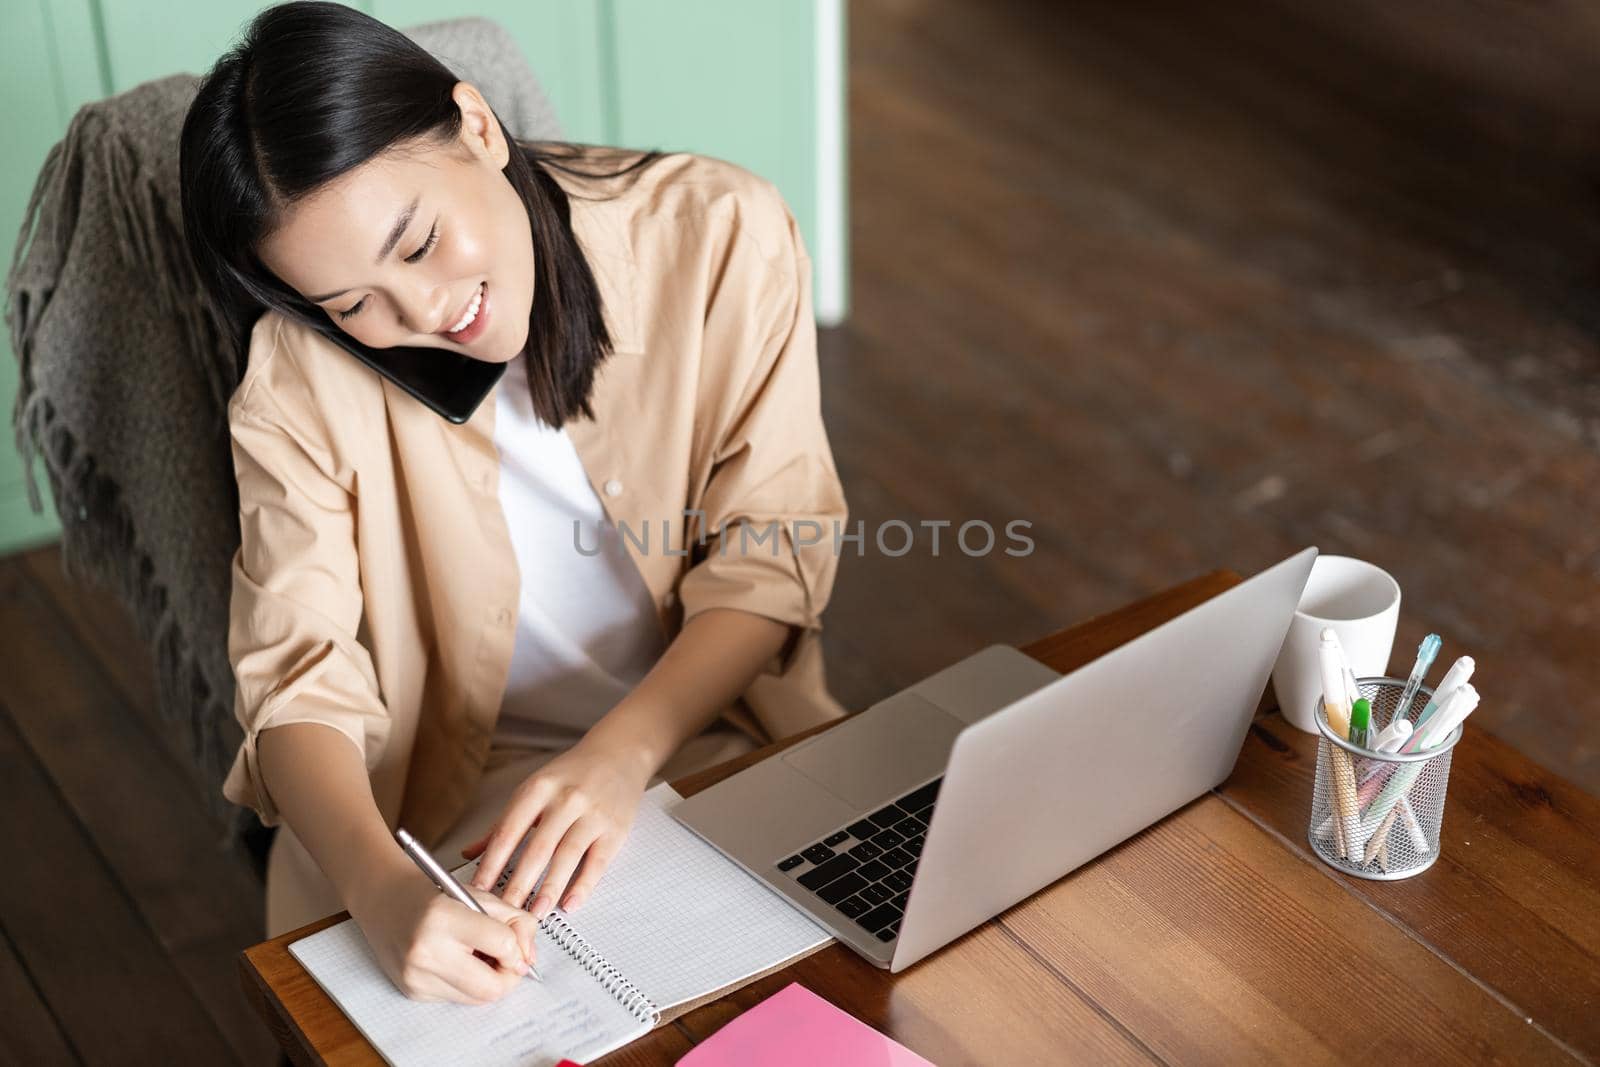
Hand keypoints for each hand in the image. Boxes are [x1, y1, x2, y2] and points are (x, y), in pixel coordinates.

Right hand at [348, 858, 539, 1003]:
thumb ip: (514, 921)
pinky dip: (466, 983)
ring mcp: (416, 977)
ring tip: (482, 956)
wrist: (384, 899)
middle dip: (509, 975)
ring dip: (488, 981)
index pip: (501, 944)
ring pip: (475, 999)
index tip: (517, 943)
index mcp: (443, 918)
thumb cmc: (432, 893)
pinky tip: (459, 961)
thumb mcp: (478, 895)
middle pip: (491, 988)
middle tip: (508, 959)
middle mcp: (425, 951)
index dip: (518, 947)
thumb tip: (529, 957)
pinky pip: (455, 998)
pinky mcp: (412, 991)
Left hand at [461, 735, 652, 916]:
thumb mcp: (535, 788)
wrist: (619, 753)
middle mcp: (566, 800)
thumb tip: (470, 852)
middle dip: (518, 884)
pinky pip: (598, 862)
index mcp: (539, 789)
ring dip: (549, 889)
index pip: (509, 831)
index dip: (491, 863)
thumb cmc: (574, 773)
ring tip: (536, 912)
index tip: (479, 889)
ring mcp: (592, 814)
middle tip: (504, 911)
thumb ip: (505, 822)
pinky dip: (584, 885)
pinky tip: (571, 902)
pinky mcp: (615, 829)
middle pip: (537, 848)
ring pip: (567, 856)